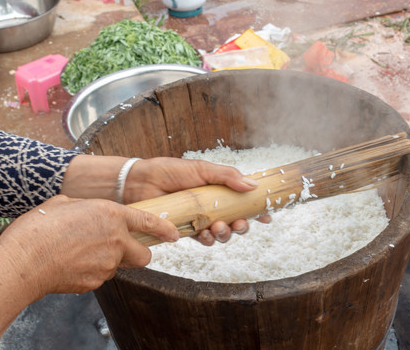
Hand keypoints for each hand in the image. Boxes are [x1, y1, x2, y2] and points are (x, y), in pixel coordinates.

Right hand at [0, 195, 178, 295]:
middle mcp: (116, 240)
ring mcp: (107, 264)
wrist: (22, 261)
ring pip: (121, 266)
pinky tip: (73, 264)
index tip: (174, 234)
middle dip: (139, 253)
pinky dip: (93, 271)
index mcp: (111, 215)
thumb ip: (85, 207)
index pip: (149, 222)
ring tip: (84, 253)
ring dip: (112, 261)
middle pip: (144, 255)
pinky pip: (102, 276)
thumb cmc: (38, 229)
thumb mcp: (64, 203)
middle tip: (124, 249)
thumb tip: (86, 212)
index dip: (165, 229)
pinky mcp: (95, 282)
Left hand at [124, 157, 270, 244]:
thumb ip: (228, 176)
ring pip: (222, 234)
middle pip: (236, 222)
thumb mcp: (202, 169)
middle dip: (242, 226)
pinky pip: (203, 240)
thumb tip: (253, 185)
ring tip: (219, 227)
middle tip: (240, 223)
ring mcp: (200, 219)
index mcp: (218, 191)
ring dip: (225, 234)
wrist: (141, 182)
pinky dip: (209, 240)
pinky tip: (206, 234)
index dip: (257, 211)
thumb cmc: (170, 171)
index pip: (243, 202)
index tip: (267, 216)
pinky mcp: (186, 231)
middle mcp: (212, 206)